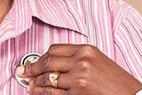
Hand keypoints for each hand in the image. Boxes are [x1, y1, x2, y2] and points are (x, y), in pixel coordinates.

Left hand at [17, 44, 141, 94]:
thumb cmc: (117, 82)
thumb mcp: (100, 63)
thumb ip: (80, 60)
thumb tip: (55, 65)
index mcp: (87, 50)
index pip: (55, 50)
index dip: (41, 57)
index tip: (34, 63)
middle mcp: (82, 62)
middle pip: (48, 63)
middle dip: (32, 69)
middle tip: (24, 73)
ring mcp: (78, 79)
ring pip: (47, 80)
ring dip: (35, 84)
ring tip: (30, 86)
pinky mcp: (77, 94)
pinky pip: (53, 94)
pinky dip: (42, 94)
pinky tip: (38, 94)